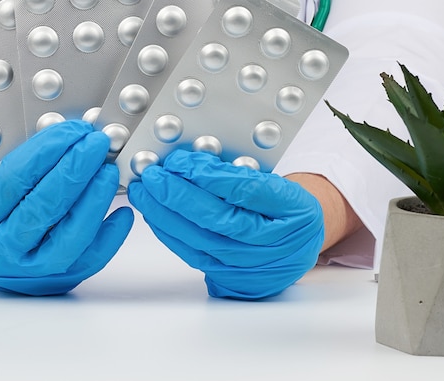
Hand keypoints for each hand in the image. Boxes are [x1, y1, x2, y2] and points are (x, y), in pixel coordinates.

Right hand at [0, 120, 132, 295]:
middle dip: (76, 169)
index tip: (73, 130)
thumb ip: (27, 161)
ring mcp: (32, 266)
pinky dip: (111, 234)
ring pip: (70, 234)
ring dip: (95, 198)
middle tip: (97, 143)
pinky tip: (123, 210)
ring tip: (109, 170)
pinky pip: (91, 258)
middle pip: (45, 205)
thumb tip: (73, 137)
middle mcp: (4, 245)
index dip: (48, 150)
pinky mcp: (59, 278)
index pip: (16, 178)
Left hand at [127, 150, 323, 299]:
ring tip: (144, 193)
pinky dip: (171, 235)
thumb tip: (193, 164)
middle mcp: (278, 244)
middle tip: (152, 176)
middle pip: (221, 220)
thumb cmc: (284, 208)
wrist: (299, 246)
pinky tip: (155, 216)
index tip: (179, 161)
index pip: (247, 192)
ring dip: (166, 216)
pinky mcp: (235, 282)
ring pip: (203, 241)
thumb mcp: (274, 181)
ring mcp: (256, 268)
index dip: (209, 177)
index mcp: (294, 211)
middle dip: (178, 195)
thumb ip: (238, 174)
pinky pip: (196, 257)